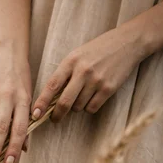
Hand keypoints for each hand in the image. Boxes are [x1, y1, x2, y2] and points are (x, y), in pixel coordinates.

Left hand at [32, 23, 146, 121]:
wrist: (127, 43)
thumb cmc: (98, 50)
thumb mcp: (77, 55)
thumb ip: (65, 73)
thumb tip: (51, 98)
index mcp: (71, 61)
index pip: (52, 86)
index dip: (41, 102)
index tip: (34, 114)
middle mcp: (83, 71)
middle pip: (64, 102)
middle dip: (57, 115)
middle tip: (54, 119)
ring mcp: (96, 81)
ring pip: (78, 107)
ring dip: (76, 107)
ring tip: (82, 95)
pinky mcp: (108, 89)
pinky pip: (92, 108)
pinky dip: (89, 107)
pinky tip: (93, 97)